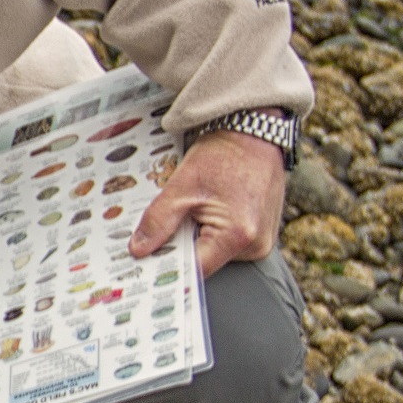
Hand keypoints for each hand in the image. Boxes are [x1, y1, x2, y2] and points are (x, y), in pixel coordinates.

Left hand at [132, 129, 288, 274]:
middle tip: (156, 236)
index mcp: (238, 236)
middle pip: (204, 263)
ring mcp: (263, 240)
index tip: (145, 264)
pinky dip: (210, 232)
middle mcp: (256, 245)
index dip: (167, 267)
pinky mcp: (262, 232)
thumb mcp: (182, 186)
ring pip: (215, 253)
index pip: (194, 270)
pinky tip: (202, 213)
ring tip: (187, 214)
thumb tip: (139, 250)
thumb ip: (158, 221)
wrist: (254, 133)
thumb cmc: (224, 154)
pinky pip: (227, 243)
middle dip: (179, 249)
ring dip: (195, 238)